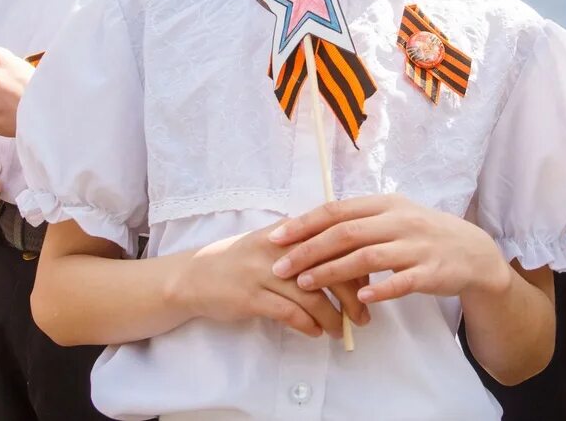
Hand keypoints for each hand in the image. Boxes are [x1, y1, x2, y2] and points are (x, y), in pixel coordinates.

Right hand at [178, 224, 370, 338]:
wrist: (196, 276)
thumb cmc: (243, 261)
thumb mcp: (275, 245)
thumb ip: (308, 248)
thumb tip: (350, 265)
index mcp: (290, 233)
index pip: (336, 245)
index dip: (357, 267)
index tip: (369, 287)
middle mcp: (279, 249)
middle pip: (330, 271)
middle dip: (352, 297)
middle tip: (363, 317)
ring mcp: (264, 273)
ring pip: (312, 297)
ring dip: (332, 317)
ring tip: (340, 330)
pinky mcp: (251, 297)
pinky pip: (289, 314)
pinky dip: (307, 325)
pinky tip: (315, 332)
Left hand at [269, 195, 511, 304]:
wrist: (472, 252)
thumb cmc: (423, 234)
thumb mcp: (393, 216)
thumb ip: (359, 220)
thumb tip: (312, 228)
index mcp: (385, 204)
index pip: (337, 210)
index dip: (305, 223)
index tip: (276, 237)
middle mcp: (399, 221)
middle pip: (346, 233)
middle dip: (309, 250)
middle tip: (281, 267)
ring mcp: (416, 246)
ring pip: (368, 257)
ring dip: (333, 271)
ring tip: (306, 284)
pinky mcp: (430, 271)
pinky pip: (402, 281)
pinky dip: (380, 288)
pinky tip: (359, 298)